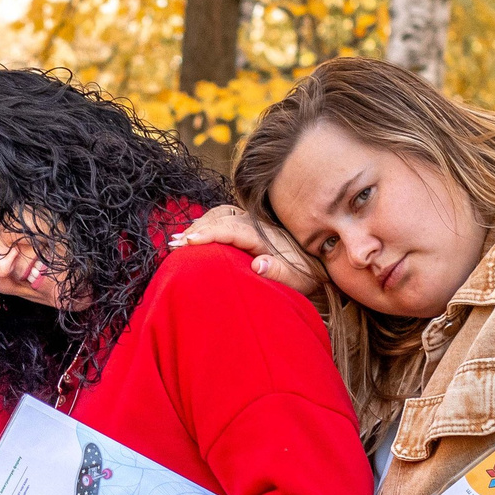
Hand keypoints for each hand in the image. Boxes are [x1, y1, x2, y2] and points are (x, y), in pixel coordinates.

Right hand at [170, 203, 322, 297]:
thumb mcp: (299, 280)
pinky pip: (223, 218)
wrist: (319, 262)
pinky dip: (206, 223)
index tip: (187, 242)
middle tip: (174, 244)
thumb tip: (258, 265)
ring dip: (199, 224)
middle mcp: (256, 224)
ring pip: (220, 214)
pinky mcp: (249, 226)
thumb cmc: (307, 275)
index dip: (208, 234)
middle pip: (221, 217)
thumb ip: (279, 272)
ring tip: (179, 240)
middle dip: (196, 228)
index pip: (231, 230)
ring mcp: (252, 223)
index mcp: (264, 236)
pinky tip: (193, 235)